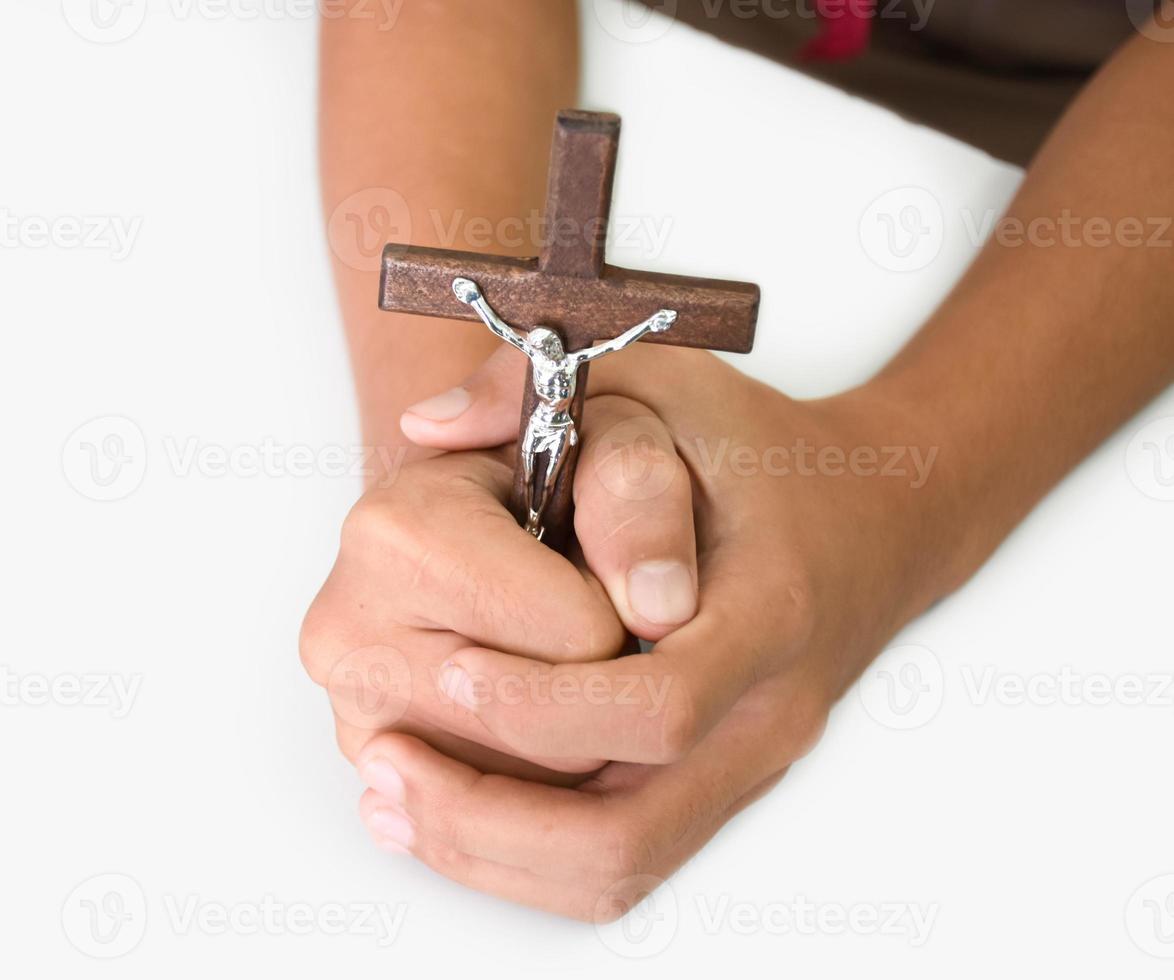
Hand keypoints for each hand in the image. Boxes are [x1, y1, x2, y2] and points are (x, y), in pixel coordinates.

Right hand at [300, 371, 712, 784]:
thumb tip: (661, 603)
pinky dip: (552, 784)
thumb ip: (639, 486)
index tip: (604, 568)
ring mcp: (356, 716)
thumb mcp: (620, 421)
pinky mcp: (381, 776)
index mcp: (396, 533)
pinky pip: (504, 830)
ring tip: (560, 651)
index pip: (577, 639)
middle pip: (554, 737)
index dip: (625, 613)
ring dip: (589, 743)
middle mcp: (349, 634)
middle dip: (608, 687)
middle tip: (587, 613)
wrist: (495, 493)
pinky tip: (542, 706)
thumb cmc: (561, 458)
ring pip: (536, 797)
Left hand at [374, 342, 948, 919]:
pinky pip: (618, 867)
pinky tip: (433, 818)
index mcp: (769, 606)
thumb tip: (429, 427)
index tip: (451, 663)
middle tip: (385, 757)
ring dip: (491, 849)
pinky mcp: (717, 792)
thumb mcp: (651, 382)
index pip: (652, 705)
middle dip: (488, 803)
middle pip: (623, 824)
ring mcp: (749, 765)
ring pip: (615, 867)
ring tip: (391, 798)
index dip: (537, 701)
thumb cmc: (744, 451)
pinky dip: (520, 860)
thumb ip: (538, 391)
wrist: (867, 523)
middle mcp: (768, 708)